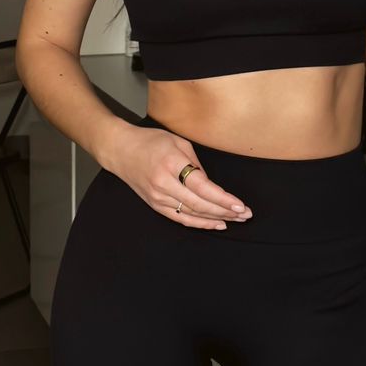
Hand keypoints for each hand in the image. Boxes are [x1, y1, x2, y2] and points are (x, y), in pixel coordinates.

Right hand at [112, 126, 253, 229]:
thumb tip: (211, 184)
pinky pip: (181, 218)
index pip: (202, 186)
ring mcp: (158, 197)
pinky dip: (200, 223)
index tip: (240, 205)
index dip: (222, 199)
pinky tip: (216, 224)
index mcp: (171, 164)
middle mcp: (164, 184)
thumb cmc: (150, 141)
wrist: (120, 150)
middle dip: (225, 211)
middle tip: (245, 215)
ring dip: (216, 219)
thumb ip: (196, 163)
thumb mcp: (178, 142)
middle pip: (199, 204)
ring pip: (192, 214)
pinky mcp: (155, 205)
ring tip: (236, 220)